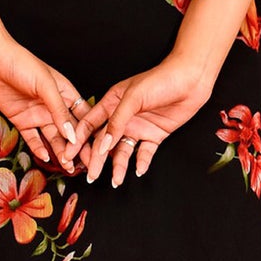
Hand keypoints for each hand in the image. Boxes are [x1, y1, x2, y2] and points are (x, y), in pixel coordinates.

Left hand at [0, 33, 105, 171]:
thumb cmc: (22, 64)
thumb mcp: (46, 85)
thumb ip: (59, 111)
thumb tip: (72, 134)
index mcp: (66, 93)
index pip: (83, 116)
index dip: (91, 132)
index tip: (100, 148)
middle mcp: (53, 106)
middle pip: (70, 131)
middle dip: (79, 148)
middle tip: (87, 165)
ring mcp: (38, 114)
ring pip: (53, 138)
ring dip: (61, 152)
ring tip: (69, 167)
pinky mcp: (21, 121)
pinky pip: (33, 139)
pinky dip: (40, 149)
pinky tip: (47, 158)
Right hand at [74, 52, 212, 185]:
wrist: (191, 80)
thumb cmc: (160, 80)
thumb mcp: (133, 98)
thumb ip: (116, 122)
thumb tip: (102, 145)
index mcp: (111, 103)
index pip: (89, 124)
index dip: (78, 140)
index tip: (68, 155)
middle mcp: (123, 117)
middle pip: (104, 142)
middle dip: (96, 160)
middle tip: (91, 176)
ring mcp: (138, 127)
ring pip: (123, 151)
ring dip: (119, 165)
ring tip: (116, 180)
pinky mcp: (155, 135)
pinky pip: (144, 153)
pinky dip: (141, 162)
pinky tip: (138, 171)